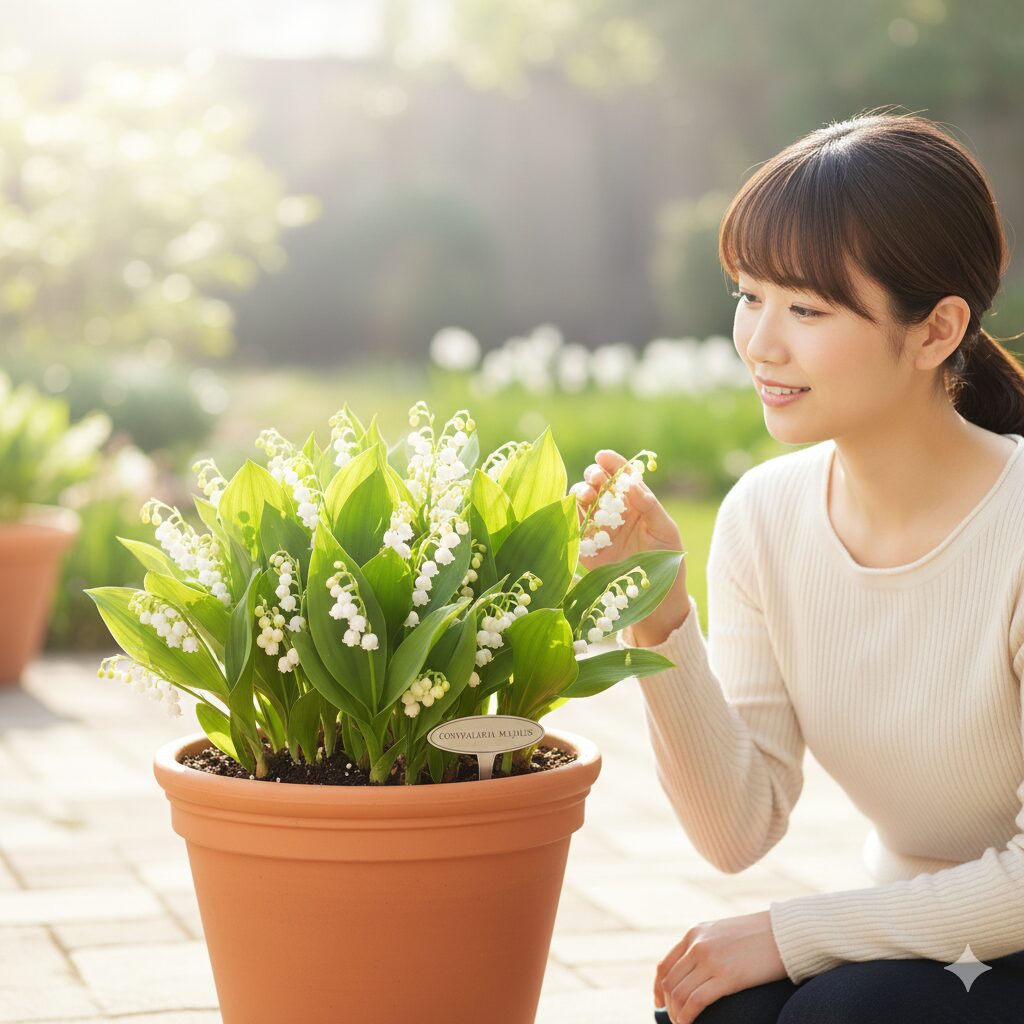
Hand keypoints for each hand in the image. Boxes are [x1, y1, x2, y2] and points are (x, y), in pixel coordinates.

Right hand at [571, 449, 685, 576]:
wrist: (657, 596)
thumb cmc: (667, 559)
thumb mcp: (665, 530)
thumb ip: (649, 506)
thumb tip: (632, 483)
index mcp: (635, 502)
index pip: (622, 476)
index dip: (612, 463)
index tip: (603, 456)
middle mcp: (615, 511)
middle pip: (598, 485)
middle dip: (593, 476)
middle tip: (596, 478)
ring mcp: (599, 528)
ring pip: (582, 502)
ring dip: (581, 492)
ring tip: (587, 495)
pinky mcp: (587, 547)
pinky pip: (574, 527)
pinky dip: (570, 516)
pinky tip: (573, 511)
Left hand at [654, 910, 787, 1023]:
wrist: (786, 931)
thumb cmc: (760, 936)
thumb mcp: (724, 934)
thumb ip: (707, 946)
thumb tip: (699, 970)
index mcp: (695, 933)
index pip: (664, 965)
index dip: (658, 989)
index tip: (660, 1004)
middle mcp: (697, 944)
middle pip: (670, 982)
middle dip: (669, 1006)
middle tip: (675, 1020)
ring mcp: (710, 959)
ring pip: (679, 993)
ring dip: (677, 1014)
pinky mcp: (727, 977)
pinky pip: (696, 1001)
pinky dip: (687, 1016)